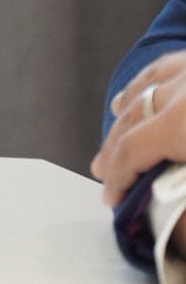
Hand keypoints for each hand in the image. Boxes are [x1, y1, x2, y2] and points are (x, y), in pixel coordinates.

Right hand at [92, 51, 185, 205]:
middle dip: (114, 152)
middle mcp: (183, 88)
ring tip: (112, 143)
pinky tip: (128, 98)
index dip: (117, 177)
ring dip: (122, 119)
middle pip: (130, 121)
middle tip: (105, 176)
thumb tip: (172, 214)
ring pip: (140, 92)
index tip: (112, 197)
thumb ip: (184, 184)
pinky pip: (159, 69)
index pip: (132, 150)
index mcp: (185, 122)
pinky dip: (139, 87)